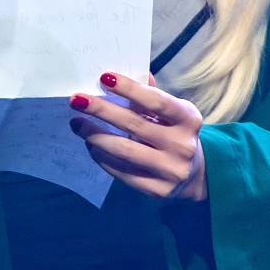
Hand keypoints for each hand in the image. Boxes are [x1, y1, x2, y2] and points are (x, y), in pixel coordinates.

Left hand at [68, 73, 207, 201]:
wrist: (192, 174)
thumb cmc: (173, 133)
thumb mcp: (169, 113)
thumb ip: (147, 96)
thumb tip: (116, 78)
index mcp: (189, 119)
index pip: (156, 101)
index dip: (129, 89)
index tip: (104, 78)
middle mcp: (183, 146)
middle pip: (134, 124)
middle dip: (101, 110)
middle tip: (76, 100)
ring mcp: (171, 170)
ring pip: (124, 150)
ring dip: (95, 135)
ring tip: (77, 124)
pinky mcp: (158, 191)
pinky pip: (122, 172)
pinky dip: (102, 157)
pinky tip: (91, 145)